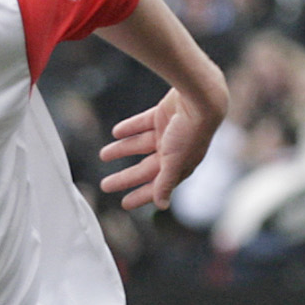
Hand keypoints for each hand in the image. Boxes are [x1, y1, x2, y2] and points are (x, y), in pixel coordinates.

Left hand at [99, 86, 223, 211]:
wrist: (201, 98)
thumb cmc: (191, 133)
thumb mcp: (175, 162)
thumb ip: (166, 183)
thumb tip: (162, 206)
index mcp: (179, 165)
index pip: (157, 185)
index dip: (141, 195)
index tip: (124, 204)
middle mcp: (174, 151)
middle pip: (144, 168)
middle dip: (125, 177)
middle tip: (105, 186)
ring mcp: (168, 132)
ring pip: (139, 144)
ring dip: (121, 150)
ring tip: (103, 155)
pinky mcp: (163, 114)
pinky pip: (142, 123)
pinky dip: (130, 127)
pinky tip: (116, 132)